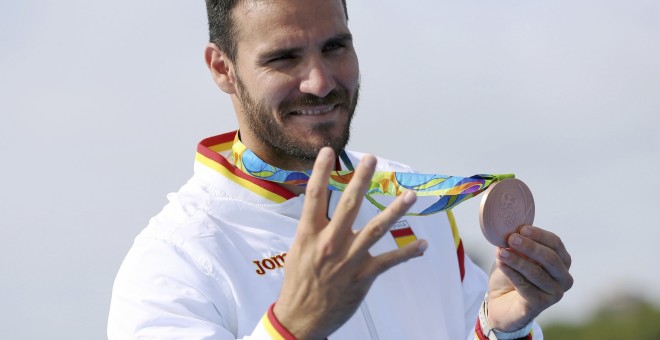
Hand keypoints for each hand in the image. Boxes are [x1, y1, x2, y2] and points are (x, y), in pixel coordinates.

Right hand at [273, 147, 426, 338]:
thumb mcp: (298, 250)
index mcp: (309, 233)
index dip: (321, 171)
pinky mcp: (362, 276)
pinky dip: (407, 252)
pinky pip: (389, 261)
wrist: (301, 317)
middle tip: (372, 159)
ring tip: (409, 195)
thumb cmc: (299, 282)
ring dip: (394, 210)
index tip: (328, 152)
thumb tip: (321, 207)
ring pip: (375, 229)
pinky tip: (422, 245)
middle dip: (361, 179)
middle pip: (349, 204)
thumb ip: (312, 228)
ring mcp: (348, 259)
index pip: (314, 196)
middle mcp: (329, 242)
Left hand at [487, 225, 572, 331]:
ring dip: (517, 260)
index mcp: (561, 261)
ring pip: (537, 273)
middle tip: (511, 238)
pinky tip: (501, 264)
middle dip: (530, 247)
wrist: (501, 302)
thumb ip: (517, 244)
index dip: (539, 235)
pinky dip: (512, 273)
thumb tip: (512, 230)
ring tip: (501, 252)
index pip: (555, 243)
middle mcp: (563, 278)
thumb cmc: (512, 275)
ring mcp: (555, 293)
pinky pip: (526, 286)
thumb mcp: (515, 255)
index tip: (521, 229)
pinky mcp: (541, 305)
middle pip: (550, 258)